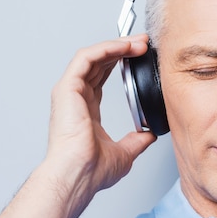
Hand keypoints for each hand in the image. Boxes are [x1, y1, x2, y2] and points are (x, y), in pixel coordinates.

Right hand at [44, 34, 155, 215]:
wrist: (79, 175)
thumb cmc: (90, 170)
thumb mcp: (123, 153)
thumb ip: (135, 141)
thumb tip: (149, 136)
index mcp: (86, 111)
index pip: (101, 78)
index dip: (120, 64)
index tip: (139, 56)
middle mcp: (75, 98)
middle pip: (98, 63)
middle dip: (122, 49)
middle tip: (143, 43)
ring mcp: (69, 92)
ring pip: (93, 56)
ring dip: (116, 45)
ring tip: (138, 42)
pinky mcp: (67, 88)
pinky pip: (86, 58)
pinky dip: (105, 48)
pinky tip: (123, 46)